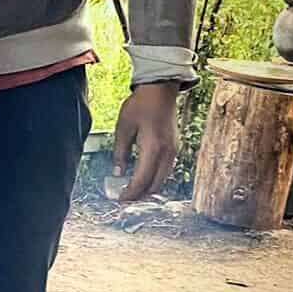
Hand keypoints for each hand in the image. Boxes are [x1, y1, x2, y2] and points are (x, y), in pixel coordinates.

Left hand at [112, 81, 180, 201]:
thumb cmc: (140, 106)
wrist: (160, 91)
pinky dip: (154, 178)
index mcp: (153, 148)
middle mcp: (167, 153)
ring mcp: (173, 151)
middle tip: (123, 198)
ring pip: (162, 179)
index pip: (142, 179)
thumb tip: (117, 173)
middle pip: (155, 184)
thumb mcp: (123, 128)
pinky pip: (166, 170)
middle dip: (139, 195)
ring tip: (131, 191)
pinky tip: (142, 178)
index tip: (119, 200)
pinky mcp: (174, 148)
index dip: (130, 193)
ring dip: (147, 188)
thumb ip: (120, 152)